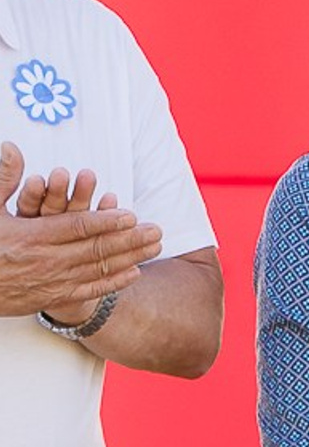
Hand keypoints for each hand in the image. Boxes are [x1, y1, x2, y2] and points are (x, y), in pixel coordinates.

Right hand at [0, 141, 159, 321]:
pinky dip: (113, 282)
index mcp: (30, 237)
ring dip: (130, 258)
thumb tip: (11, 148)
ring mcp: (51, 283)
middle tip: (156, 230)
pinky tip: (134, 273)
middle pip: (96, 249)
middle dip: (130, 239)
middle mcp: (45, 262)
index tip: (130, 214)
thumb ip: (3, 179)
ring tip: (154, 247)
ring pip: (99, 270)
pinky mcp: (52, 298)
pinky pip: (89, 291)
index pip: (76, 227)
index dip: (106, 221)